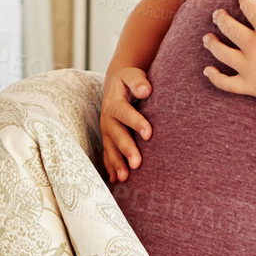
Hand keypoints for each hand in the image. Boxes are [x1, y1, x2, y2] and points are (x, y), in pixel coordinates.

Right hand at [101, 64, 152, 182]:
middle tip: (137, 163)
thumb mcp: (132, 75)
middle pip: (117, 135)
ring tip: (125, 178)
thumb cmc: (129, 81)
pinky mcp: (108, 140)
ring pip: (110, 149)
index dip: (136, 122)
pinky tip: (116, 181)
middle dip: (126, 149)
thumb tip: (146, 90)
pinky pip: (107, 155)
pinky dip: (111, 168)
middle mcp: (108, 119)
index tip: (149, 134)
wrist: (115, 85)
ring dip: (117, 163)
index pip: (125, 113)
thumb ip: (138, 81)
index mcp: (114, 102)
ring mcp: (106, 131)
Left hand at [202, 0, 255, 111]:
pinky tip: (208, 71)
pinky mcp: (252, 87)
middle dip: (220, 18)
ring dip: (212, 44)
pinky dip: (214, 77)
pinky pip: (226, 83)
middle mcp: (255, 46)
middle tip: (217, 14)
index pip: (248, 6)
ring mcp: (251, 68)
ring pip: (221, 53)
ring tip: (207, 38)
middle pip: (228, 27)